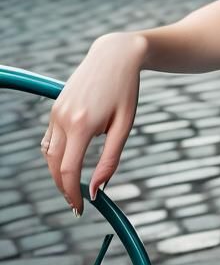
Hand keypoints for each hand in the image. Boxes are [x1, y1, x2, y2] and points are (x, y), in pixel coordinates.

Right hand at [41, 32, 144, 214]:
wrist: (115, 56)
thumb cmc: (126, 91)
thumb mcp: (125, 125)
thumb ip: (111, 159)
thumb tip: (97, 189)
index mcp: (82, 125)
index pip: (68, 170)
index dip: (72, 193)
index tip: (80, 208)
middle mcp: (63, 119)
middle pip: (54, 166)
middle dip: (63, 187)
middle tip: (76, 202)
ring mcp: (55, 113)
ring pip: (48, 154)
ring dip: (57, 172)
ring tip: (74, 185)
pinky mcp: (54, 108)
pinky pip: (49, 139)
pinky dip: (56, 155)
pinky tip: (69, 161)